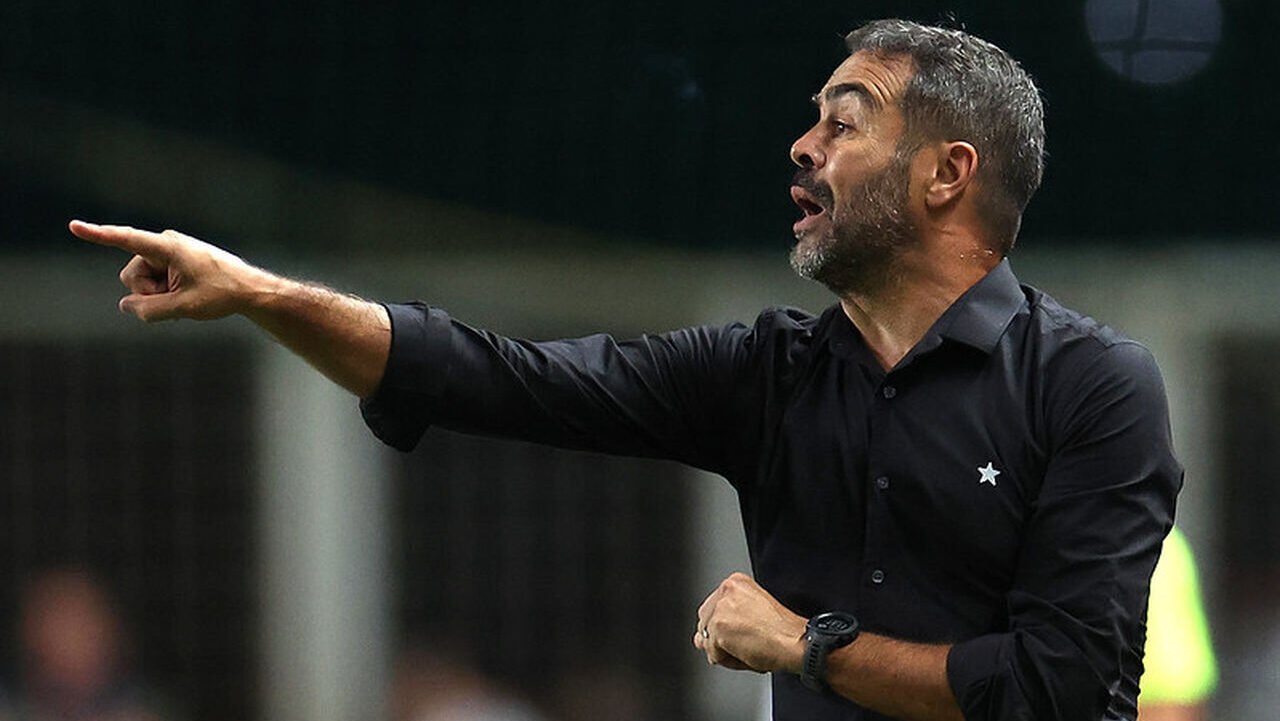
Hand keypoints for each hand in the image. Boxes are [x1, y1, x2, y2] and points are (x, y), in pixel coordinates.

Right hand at [70, 220, 273, 321]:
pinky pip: (153, 283)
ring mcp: (168, 253)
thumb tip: (125, 305)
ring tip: (187, 297)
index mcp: (169, 247)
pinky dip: (164, 294)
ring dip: (158, 296)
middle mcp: (165, 244)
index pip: (127, 239)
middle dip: (147, 293)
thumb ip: (150, 310)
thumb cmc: (223, 295)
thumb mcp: (185, 308)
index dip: (99, 235)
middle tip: (180, 298)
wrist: (250, 290)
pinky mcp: (172, 262)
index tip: (74, 226)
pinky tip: (185, 298)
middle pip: (131, 276)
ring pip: (140, 282)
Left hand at [693, 572, 805, 673]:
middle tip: (747, 644)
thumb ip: (725, 619)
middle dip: (721, 639)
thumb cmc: (784, 631)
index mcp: (735, 582)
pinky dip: (729, 661)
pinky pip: (713, 655)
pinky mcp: (718, 627)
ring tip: (750, 649)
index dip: (727, 629)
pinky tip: (748, 655)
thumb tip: (699, 638)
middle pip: (705, 624)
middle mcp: (725, 589)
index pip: (713, 610)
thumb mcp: (753, 613)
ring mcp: (720, 608)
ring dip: (727, 651)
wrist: (796, 642)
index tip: (746, 633)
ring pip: (708, 640)